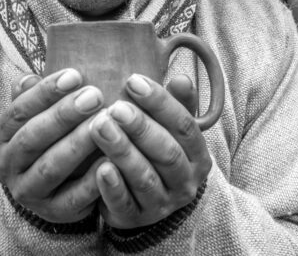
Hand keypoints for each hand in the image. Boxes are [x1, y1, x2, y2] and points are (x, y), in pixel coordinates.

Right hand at [0, 69, 105, 222]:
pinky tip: (112, 160)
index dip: (45, 92)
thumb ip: (32, 97)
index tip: (75, 75)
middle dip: (64, 115)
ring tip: (104, 123)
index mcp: (0, 137)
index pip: (19, 110)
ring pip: (51, 167)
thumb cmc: (47, 141)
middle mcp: (7, 166)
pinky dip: (93, 180)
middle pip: (33, 137)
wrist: (47, 191)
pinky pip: (74, 197)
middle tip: (95, 95)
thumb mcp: (35, 118)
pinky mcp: (53, 213)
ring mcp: (27, 192)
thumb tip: (29, 77)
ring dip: (78, 144)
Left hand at [88, 74, 211, 228]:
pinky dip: (112, 187)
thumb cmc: (157, 151)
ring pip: (145, 177)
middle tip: (115, 107)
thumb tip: (181, 79)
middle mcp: (185, 182)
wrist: (148, 201)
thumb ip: (178, 104)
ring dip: (122, 151)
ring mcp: (161, 204)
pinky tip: (99, 168)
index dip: (160, 102)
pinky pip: (124, 204)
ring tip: (99, 127)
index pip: (184, 125)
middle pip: (167, 153)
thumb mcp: (171, 128)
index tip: (133, 80)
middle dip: (140, 128)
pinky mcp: (135, 219)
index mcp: (198, 155)